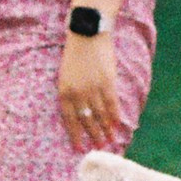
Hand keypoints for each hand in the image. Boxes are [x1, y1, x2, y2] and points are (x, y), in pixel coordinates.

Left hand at [58, 28, 121, 154]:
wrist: (87, 32)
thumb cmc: (75, 52)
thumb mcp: (66, 74)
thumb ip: (71, 93)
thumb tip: (80, 112)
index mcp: (64, 91)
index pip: (69, 120)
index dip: (75, 135)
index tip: (79, 149)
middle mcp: (78, 93)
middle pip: (86, 121)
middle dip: (92, 136)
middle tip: (98, 148)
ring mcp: (93, 88)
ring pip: (100, 115)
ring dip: (105, 130)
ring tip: (109, 141)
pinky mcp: (107, 82)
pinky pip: (112, 104)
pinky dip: (115, 116)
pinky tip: (117, 125)